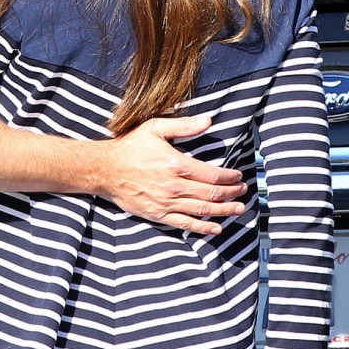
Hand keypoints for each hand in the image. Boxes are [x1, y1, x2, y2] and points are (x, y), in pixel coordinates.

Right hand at [100, 113, 246, 234]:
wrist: (105, 170)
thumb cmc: (131, 147)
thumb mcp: (155, 128)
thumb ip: (184, 126)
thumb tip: (208, 121)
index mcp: (177, 164)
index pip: (213, 175)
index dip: (230, 177)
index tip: (238, 176)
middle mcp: (174, 187)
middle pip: (212, 194)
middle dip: (232, 194)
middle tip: (243, 192)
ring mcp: (166, 203)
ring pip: (203, 211)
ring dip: (224, 211)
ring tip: (239, 209)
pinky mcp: (158, 215)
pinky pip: (185, 224)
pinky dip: (203, 228)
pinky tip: (217, 228)